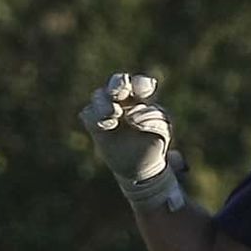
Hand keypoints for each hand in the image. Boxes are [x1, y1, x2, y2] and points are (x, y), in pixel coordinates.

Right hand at [79, 73, 183, 211]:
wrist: (139, 167)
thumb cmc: (153, 144)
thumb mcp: (161, 132)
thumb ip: (152, 120)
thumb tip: (132, 116)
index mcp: (140, 98)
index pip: (140, 84)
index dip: (141, 83)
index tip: (147, 90)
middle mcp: (122, 100)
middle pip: (116, 83)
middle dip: (118, 84)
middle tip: (119, 91)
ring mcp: (106, 111)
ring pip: (99, 96)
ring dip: (105, 103)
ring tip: (114, 113)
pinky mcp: (94, 125)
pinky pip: (89, 114)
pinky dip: (95, 116)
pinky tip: (106, 124)